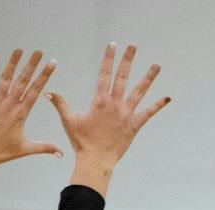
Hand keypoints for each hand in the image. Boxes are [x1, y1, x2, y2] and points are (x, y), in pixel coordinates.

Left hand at [0, 50, 61, 185]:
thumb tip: (61, 154)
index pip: (36, 90)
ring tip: (19, 50)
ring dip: (13, 63)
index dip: (45, 75)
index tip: (51, 64)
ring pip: (6, 78)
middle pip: (23, 80)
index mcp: (21, 113)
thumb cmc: (2, 152)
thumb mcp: (25, 149)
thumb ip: (44, 147)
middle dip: (32, 64)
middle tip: (39, 51)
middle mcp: (9, 104)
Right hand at [48, 42, 170, 194]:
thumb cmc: (81, 142)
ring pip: (139, 91)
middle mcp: (115, 104)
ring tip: (156, 65)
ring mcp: (126, 114)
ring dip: (148, 77)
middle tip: (133, 45)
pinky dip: (158, 105)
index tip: (112, 45)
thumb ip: (60, 103)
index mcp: (100, 100)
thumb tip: (47, 91)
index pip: (104, 73)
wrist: (96, 160)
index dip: (109, 58)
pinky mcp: (134, 125)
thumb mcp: (69, 120)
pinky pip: (148, 113)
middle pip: (123, 77)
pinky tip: (167, 97)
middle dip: (128, 59)